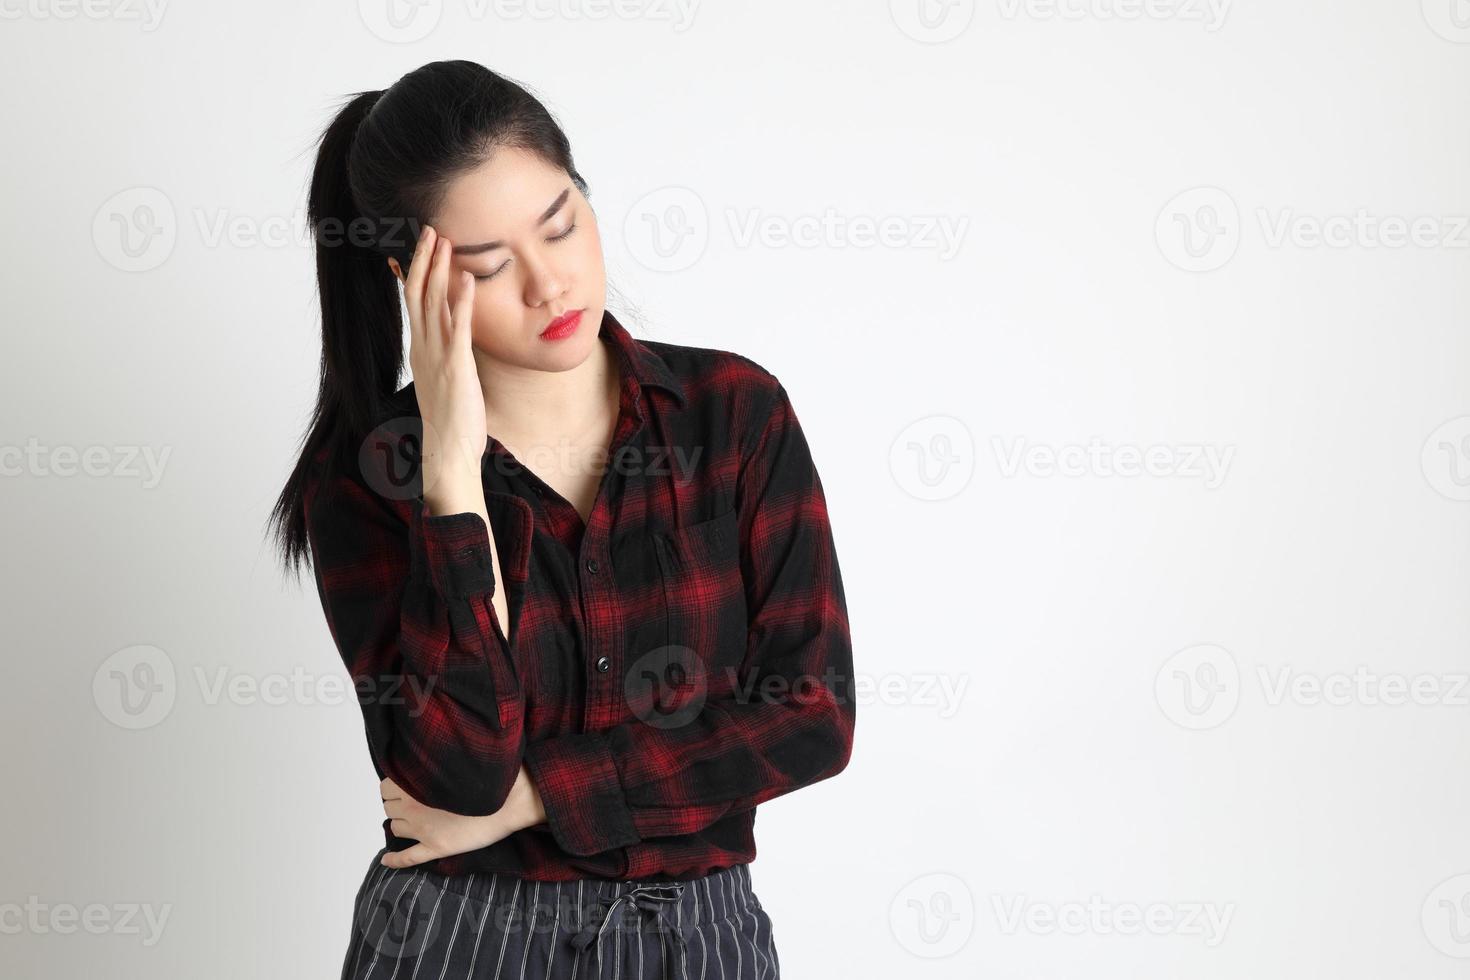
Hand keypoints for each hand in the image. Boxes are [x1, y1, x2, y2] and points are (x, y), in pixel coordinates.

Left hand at [378, 766, 547, 868]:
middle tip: (412, 801)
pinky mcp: (436, 847)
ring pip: (395, 828)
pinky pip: (407, 858)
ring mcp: (423, 830)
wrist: (508, 801)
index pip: (386, 787)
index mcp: (415, 785)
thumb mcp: (451, 764)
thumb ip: (430, 765)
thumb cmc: (485, 779)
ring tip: (414, 819)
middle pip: (389, 808)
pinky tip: (387, 860)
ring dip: (401, 823)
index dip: (394, 787)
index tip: (405, 786)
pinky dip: (394, 860)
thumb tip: (417, 766)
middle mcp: (413, 808)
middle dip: (396, 804)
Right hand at [392, 224, 486, 481]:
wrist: (447, 450)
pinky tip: (468, 279)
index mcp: (420, 348)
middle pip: (418, 293)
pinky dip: (463, 301)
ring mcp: (438, 355)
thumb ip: (446, 354)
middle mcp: (424, 347)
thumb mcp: (445, 378)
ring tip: (445, 241)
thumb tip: (452, 340)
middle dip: (423, 259)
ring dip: (439, 270)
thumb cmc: (451, 418)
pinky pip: (459, 327)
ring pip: (433, 303)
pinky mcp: (457, 366)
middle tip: (429, 229)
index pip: (412, 300)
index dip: (414, 270)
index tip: (419, 245)